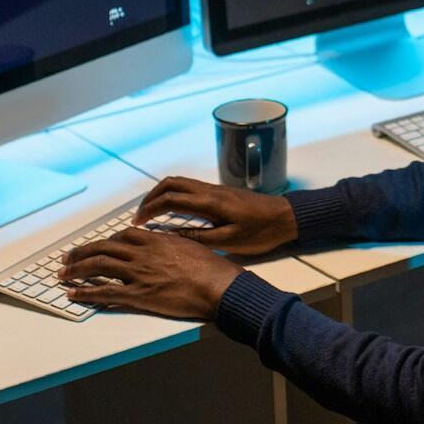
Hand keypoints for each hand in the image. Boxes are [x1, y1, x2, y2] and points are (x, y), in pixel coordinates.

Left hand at [58, 227, 241, 320]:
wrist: (219, 287)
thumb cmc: (211, 269)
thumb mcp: (190, 247)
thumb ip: (171, 244)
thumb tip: (162, 244)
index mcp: (156, 241)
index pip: (122, 236)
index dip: (106, 241)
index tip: (97, 246)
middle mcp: (143, 254)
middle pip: (104, 248)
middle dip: (82, 253)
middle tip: (67, 258)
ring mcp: (139, 274)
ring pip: (99, 266)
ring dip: (77, 270)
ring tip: (63, 274)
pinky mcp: (139, 295)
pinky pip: (105, 292)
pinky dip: (85, 292)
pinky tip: (73, 294)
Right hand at [134, 176, 297, 255]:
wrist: (285, 217)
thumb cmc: (260, 233)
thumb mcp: (229, 242)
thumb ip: (198, 238)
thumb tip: (169, 236)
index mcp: (210, 203)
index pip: (171, 200)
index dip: (150, 210)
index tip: (138, 223)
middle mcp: (209, 190)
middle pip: (171, 183)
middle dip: (151, 197)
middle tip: (140, 215)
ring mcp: (215, 188)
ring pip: (180, 182)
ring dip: (161, 193)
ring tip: (151, 212)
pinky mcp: (220, 192)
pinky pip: (189, 187)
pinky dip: (174, 194)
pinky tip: (172, 209)